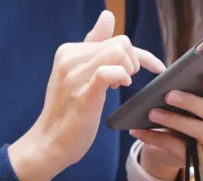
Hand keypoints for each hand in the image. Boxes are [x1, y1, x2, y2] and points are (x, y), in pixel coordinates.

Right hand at [9, 10, 164, 180]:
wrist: (49, 143)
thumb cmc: (68, 111)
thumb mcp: (79, 73)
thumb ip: (93, 46)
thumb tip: (107, 16)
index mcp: (69, 51)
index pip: (112, 37)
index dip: (137, 53)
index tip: (153, 67)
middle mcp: (69, 57)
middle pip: (120, 42)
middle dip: (134, 61)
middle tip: (125, 83)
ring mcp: (75, 75)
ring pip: (118, 51)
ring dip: (129, 69)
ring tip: (120, 86)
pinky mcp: (84, 92)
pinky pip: (111, 71)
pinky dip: (122, 76)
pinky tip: (119, 87)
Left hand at [129, 71, 202, 180]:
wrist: (174, 144)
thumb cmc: (184, 112)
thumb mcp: (188, 99)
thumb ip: (188, 88)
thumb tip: (171, 79)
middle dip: (191, 103)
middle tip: (169, 95)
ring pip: (199, 132)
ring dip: (174, 121)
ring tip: (152, 113)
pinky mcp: (199, 159)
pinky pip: (178, 148)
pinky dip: (156, 138)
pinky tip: (139, 131)